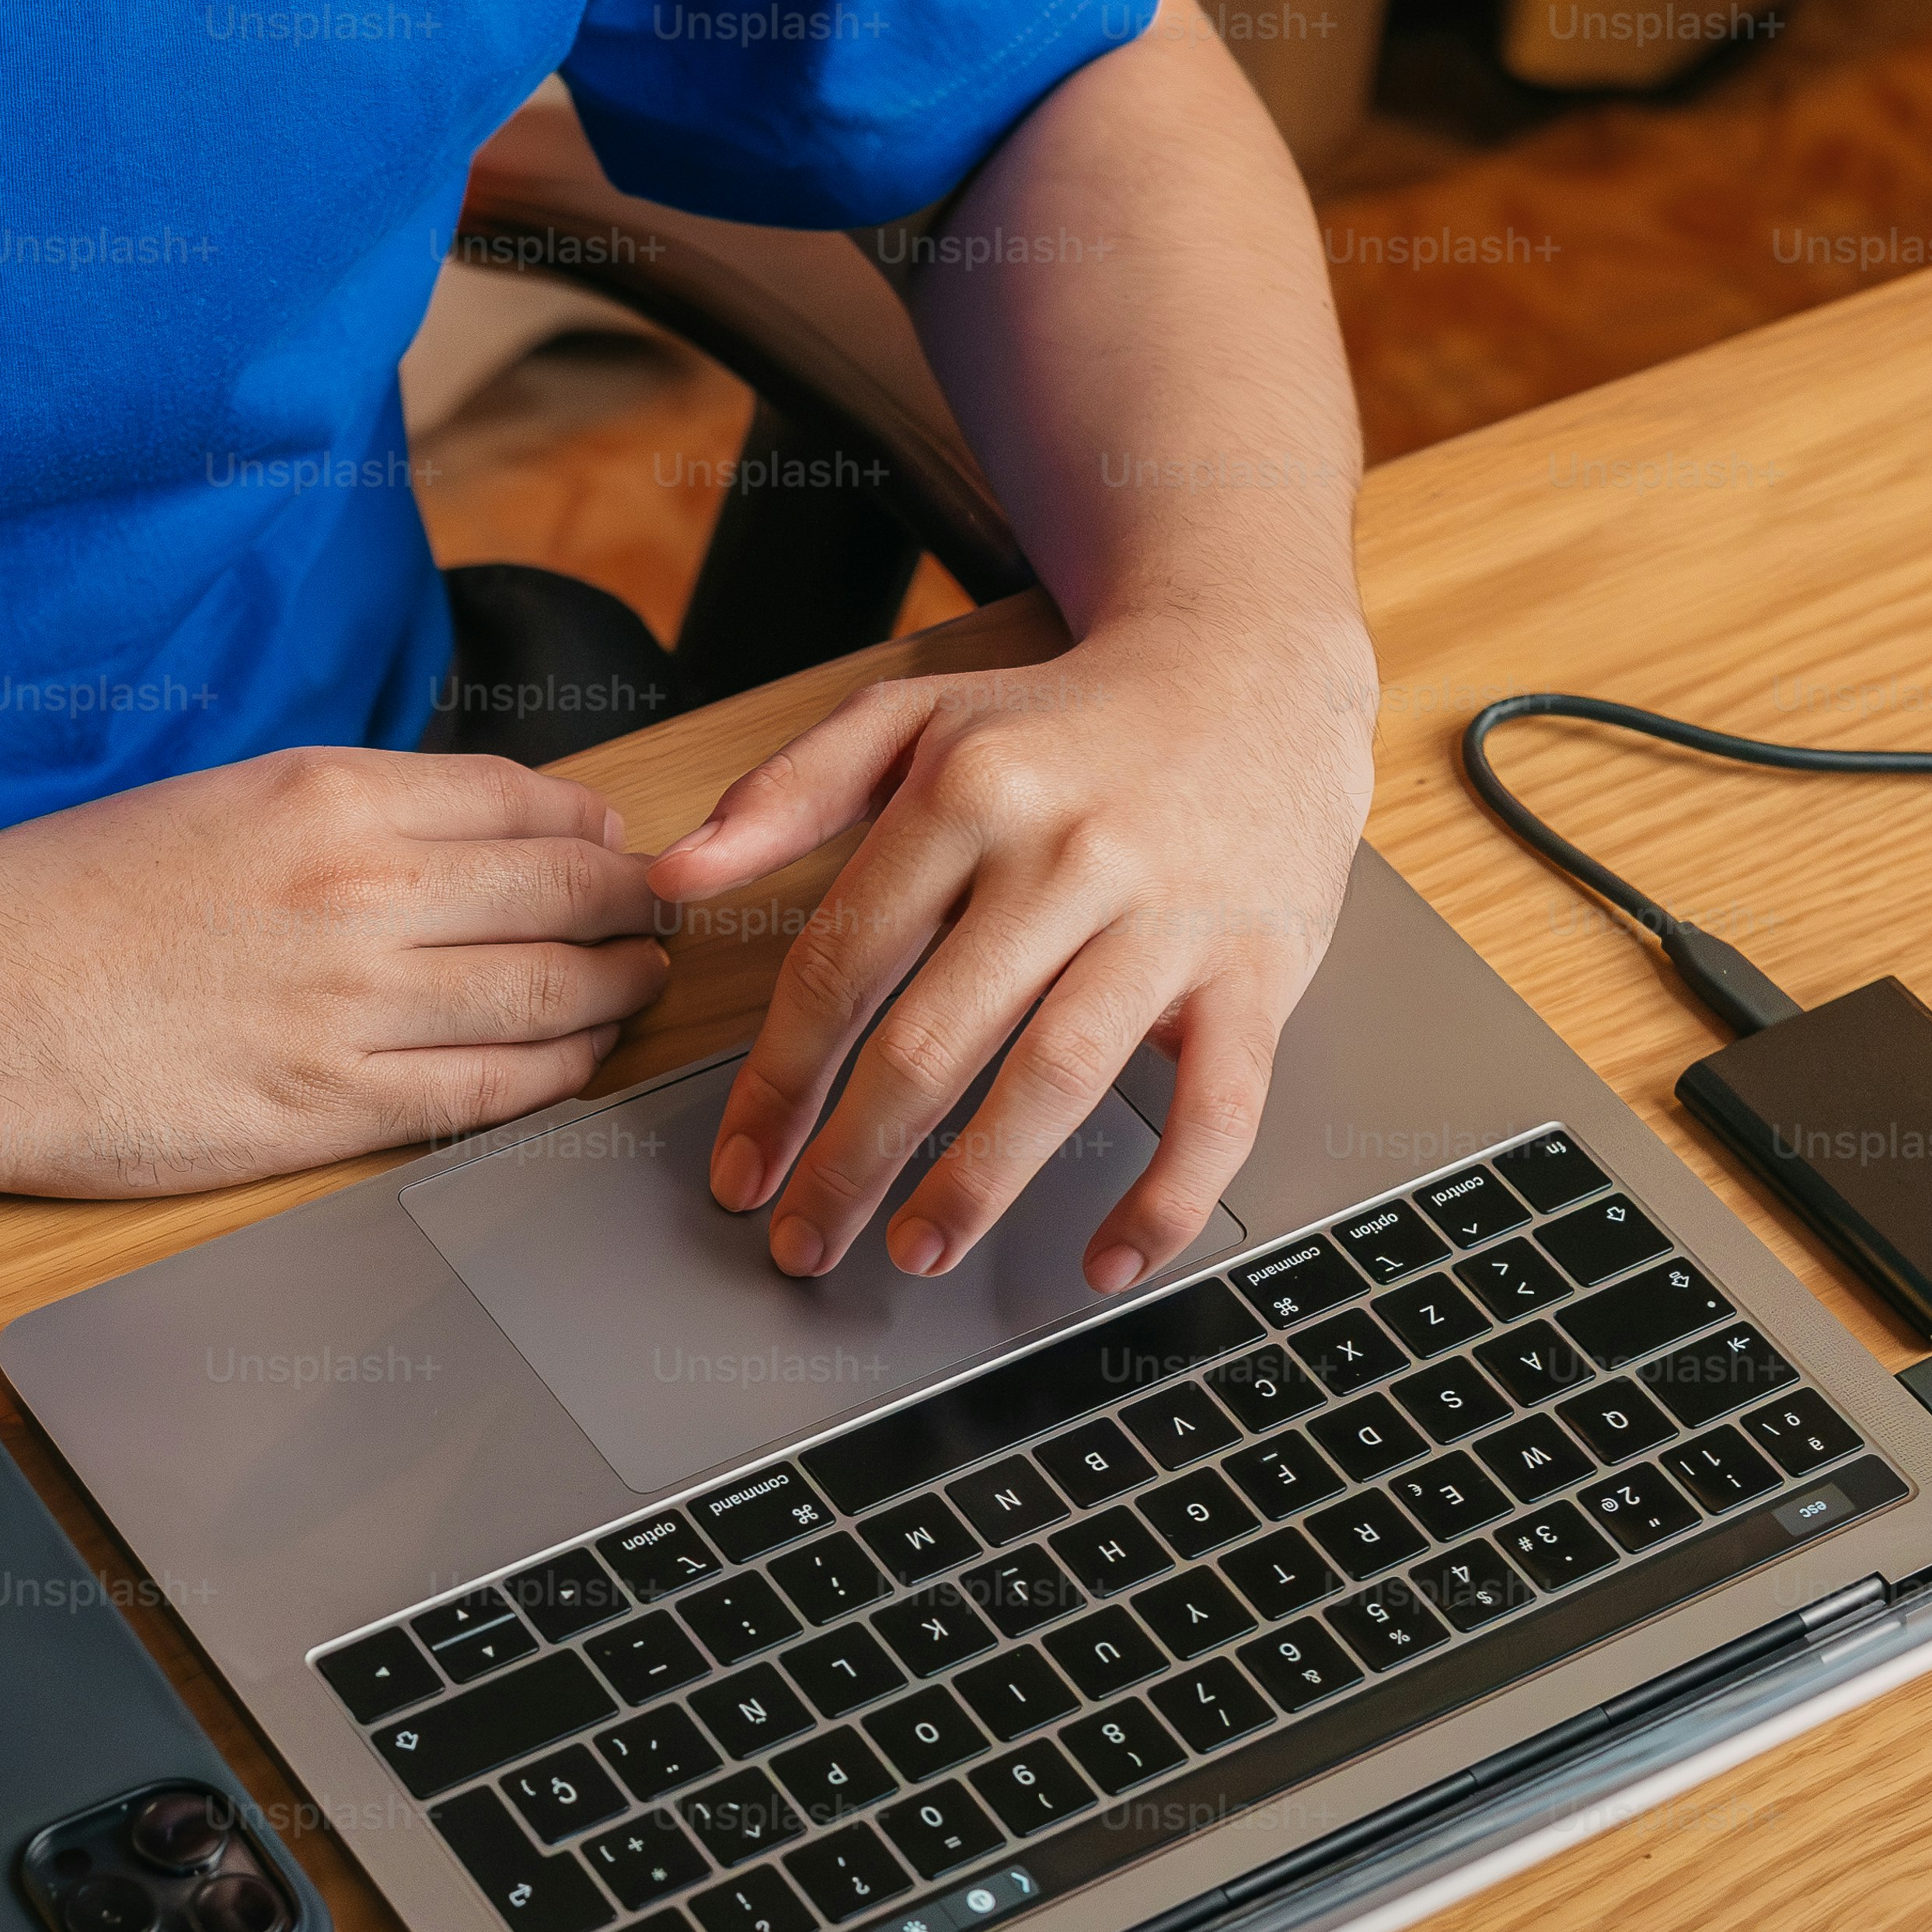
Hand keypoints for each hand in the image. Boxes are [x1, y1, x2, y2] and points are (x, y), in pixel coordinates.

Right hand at [0, 743, 668, 1196]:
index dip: (590, 828)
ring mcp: (349, 1009)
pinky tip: (571, 1065)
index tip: (612, 847)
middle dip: (631, 907)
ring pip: (552, 995)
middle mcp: (356, 892)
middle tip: (656, 922)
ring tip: (634, 989)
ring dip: (615, 992)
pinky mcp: (325, 1113)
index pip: (519, 800)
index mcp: (320, 797)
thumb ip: (330, 812)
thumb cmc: (41, 907)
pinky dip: (556, 1076)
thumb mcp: (201, 803)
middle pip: (564, 892)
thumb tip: (444, 825)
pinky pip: (490, 1093)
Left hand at [645, 606, 1373, 1283]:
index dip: (778, 1083)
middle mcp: (1067, 858)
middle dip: (852, 1161)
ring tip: (918, 1250)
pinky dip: (1165, 1197)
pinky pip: (1218, 1108)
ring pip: (1058, 1078)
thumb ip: (787, 791)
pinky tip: (1107, 1259)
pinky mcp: (1257, 973)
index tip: (740, 1167)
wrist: (1255, 673)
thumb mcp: (916, 718)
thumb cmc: (1065, 722)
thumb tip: (674, 873)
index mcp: (967, 795)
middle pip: (933, 1040)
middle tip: (805, 1241)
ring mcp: (1168, 921)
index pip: (842, 965)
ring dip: (979, 1186)